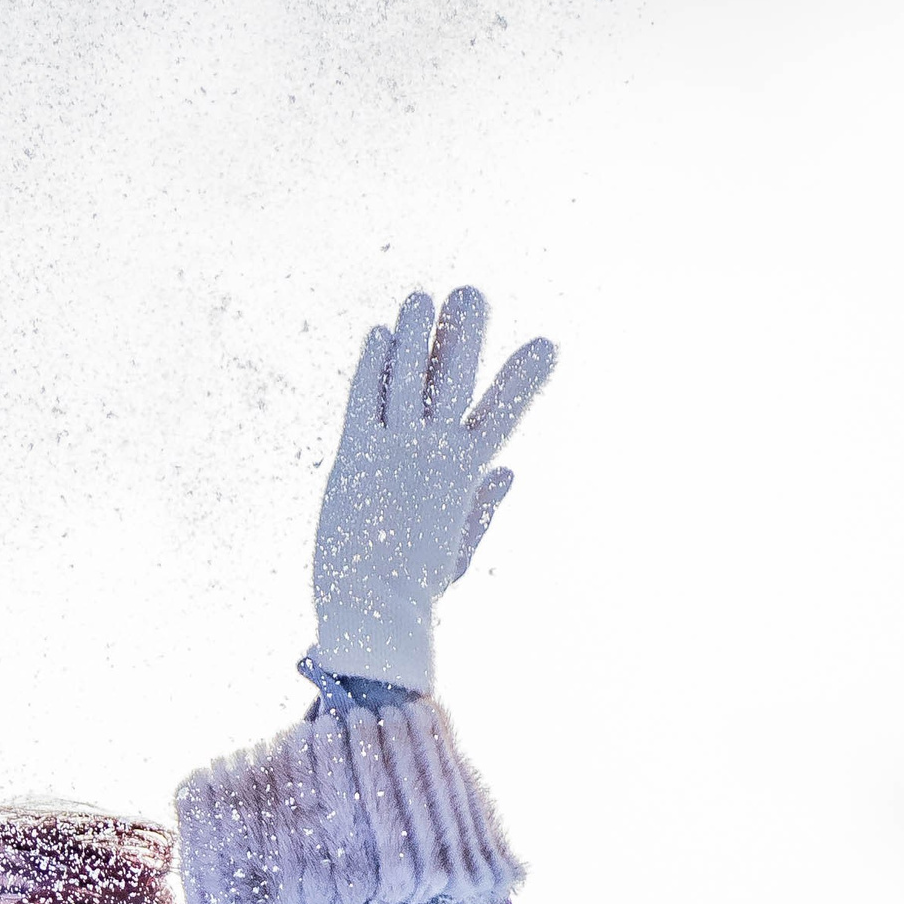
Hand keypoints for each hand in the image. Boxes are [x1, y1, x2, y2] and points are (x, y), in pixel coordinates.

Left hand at [311, 286, 554, 692]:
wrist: (373, 610)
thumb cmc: (416, 591)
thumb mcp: (457, 552)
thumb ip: (483, 507)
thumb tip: (509, 471)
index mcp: (466, 476)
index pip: (503, 414)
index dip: (524, 378)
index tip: (548, 343)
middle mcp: (433, 453)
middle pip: (454, 379)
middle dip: (465, 333)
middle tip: (472, 293)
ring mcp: (394, 450)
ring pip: (408, 377)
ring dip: (416, 335)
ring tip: (421, 298)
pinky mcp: (354, 455)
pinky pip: (364, 398)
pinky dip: (372, 365)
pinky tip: (379, 335)